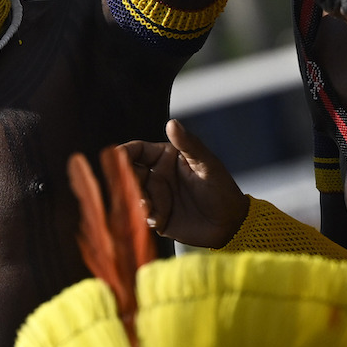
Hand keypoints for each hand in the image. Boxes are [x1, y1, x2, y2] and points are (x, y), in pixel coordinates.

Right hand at [122, 119, 249, 247]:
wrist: (230, 224)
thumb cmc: (221, 189)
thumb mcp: (207, 165)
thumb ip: (188, 144)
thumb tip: (171, 122)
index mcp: (165, 158)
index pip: (137, 151)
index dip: (123, 154)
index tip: (116, 158)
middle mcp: (156, 176)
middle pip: (129, 173)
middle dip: (127, 181)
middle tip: (137, 190)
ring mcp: (155, 197)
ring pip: (132, 195)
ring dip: (135, 201)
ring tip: (148, 209)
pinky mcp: (156, 218)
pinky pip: (140, 216)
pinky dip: (143, 217)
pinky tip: (157, 221)